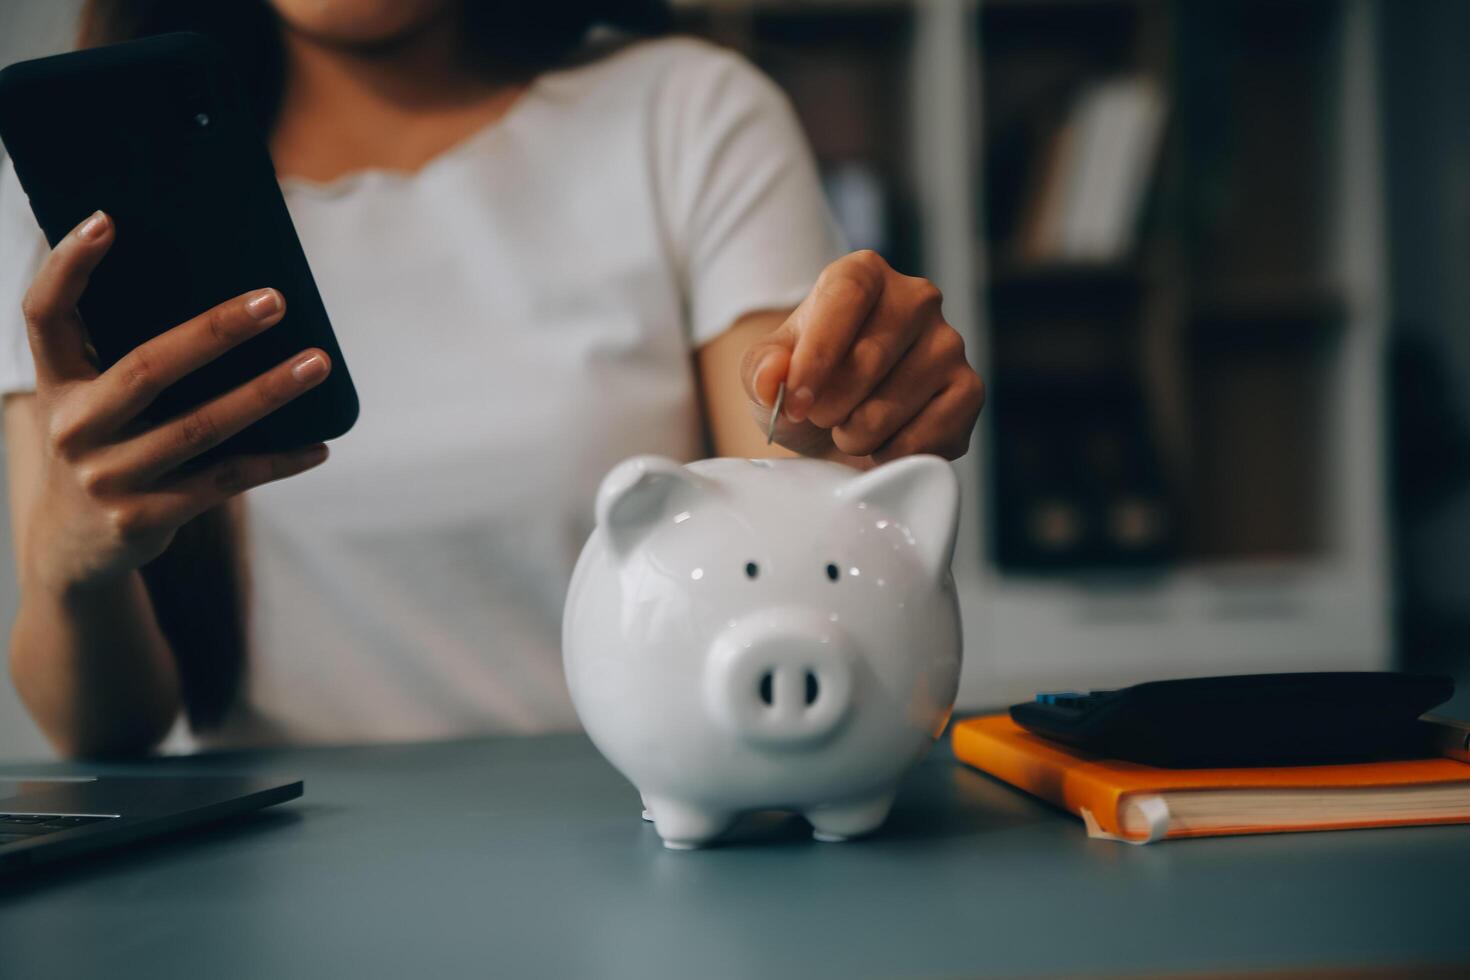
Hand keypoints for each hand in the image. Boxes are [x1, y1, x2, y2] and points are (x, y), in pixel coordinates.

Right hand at [18, 210, 332, 592]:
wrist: (73, 549)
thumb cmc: (103, 446)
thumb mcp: (90, 401)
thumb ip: (124, 353)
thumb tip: (218, 292)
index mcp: (56, 384)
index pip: (45, 314)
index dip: (69, 265)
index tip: (108, 219)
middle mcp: (73, 428)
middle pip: (148, 368)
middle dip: (215, 330)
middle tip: (275, 300)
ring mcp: (108, 478)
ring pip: (201, 426)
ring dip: (267, 392)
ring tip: (318, 363)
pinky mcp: (145, 519)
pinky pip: (226, 481)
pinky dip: (277, 461)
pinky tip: (319, 446)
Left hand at [740, 250, 983, 461]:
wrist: (839, 427)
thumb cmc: (805, 387)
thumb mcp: (765, 374)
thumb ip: (761, 369)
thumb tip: (773, 377)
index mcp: (864, 274)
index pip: (846, 297)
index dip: (817, 355)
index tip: (794, 402)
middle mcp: (917, 298)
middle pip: (870, 356)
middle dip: (831, 405)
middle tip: (818, 417)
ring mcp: (950, 343)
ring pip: (895, 403)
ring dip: (857, 434)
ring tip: (850, 428)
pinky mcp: (969, 391)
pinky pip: (926, 436)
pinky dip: (891, 454)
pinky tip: (882, 444)